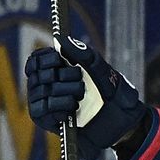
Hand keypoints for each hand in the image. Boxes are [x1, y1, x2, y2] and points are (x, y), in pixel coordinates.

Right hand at [25, 35, 147, 159]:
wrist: (123, 119)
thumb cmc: (111, 92)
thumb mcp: (102, 70)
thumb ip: (84, 53)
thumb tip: (62, 39)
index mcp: (55, 70)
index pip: (36, 59)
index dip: (46, 58)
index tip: (60, 60)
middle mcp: (45, 85)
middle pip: (40, 74)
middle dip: (64, 75)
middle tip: (80, 81)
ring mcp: (44, 103)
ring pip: (42, 91)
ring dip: (65, 91)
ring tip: (80, 96)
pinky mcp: (46, 120)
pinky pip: (43, 109)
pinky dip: (59, 105)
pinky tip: (72, 107)